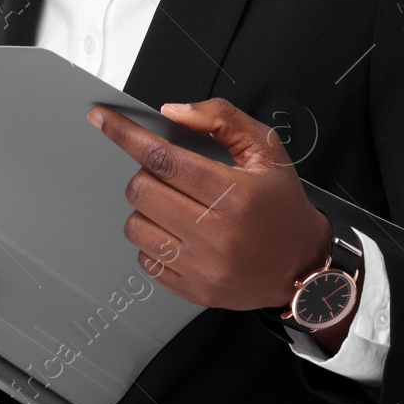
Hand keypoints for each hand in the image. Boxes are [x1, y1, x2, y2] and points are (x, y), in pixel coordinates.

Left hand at [87, 96, 333, 313]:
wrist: (302, 266)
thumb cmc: (282, 205)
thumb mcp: (266, 149)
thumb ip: (221, 119)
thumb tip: (172, 113)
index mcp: (234, 194)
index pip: (163, 158)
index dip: (126, 134)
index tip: (102, 118)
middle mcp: (216, 233)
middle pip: (142, 189)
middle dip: (147, 173)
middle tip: (172, 176)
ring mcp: (202, 267)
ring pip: (136, 225)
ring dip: (147, 207)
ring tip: (177, 206)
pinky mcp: (192, 290)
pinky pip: (145, 259)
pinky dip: (154, 241)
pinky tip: (180, 234)